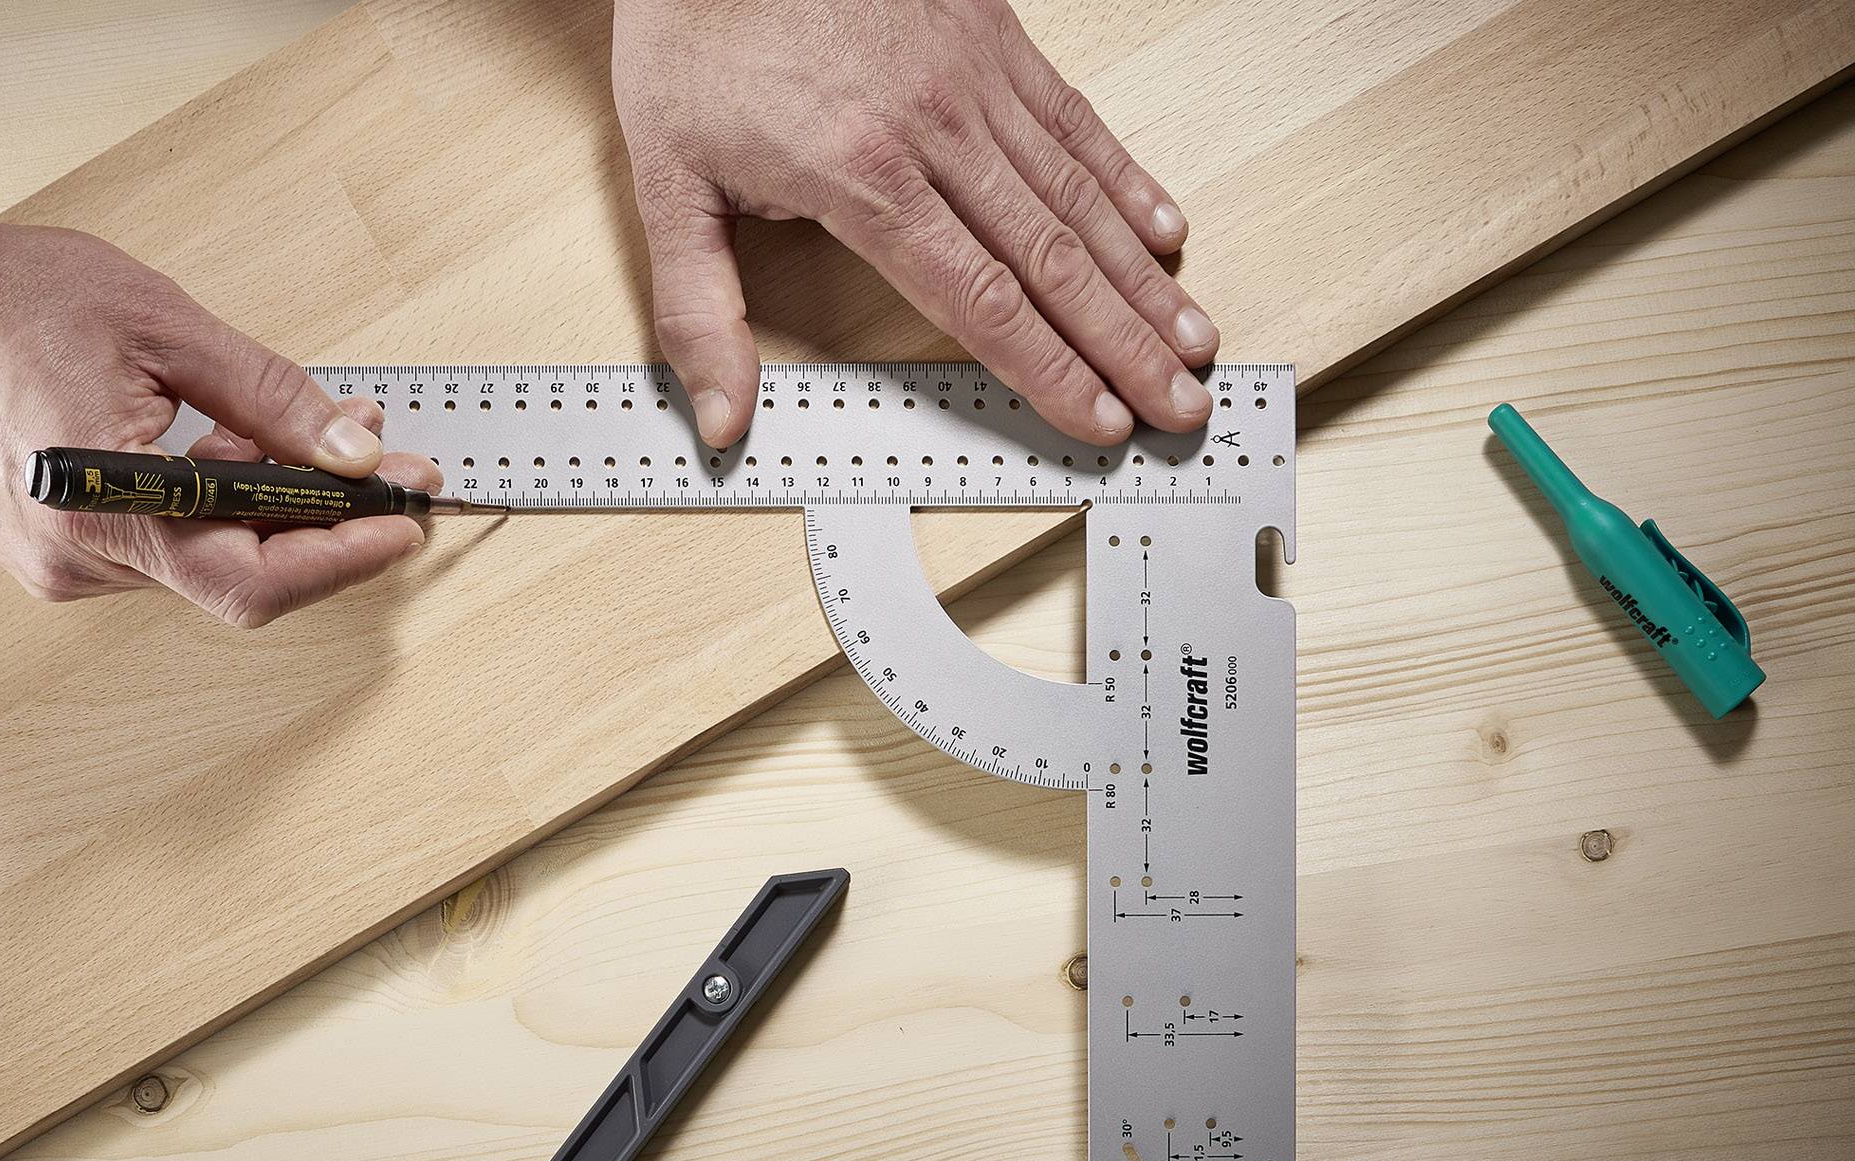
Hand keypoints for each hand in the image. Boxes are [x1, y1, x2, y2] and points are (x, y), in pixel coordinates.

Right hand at [0, 215, 441, 622]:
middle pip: (237, 573)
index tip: (405, 521)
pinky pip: (160, 545)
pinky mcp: (51, 552)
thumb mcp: (162, 326)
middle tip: (388, 471)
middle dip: (322, 521)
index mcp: (102, 506)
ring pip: (201, 559)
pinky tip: (234, 448)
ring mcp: (59, 564)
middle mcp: (76, 559)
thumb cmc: (2, 302)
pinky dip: (211, 505)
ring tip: (316, 436)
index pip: (253, 577)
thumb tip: (354, 448)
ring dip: (267, 506)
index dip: (342, 557)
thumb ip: (267, 397)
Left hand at [611, 0, 1215, 447]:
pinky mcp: (990, 32)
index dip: (1046, 371)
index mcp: (859, 176)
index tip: (1098, 421)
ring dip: (1143, 276)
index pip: (976, 300)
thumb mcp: (666, 181)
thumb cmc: (695, 37)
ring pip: (1077, 195)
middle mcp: (933, 128)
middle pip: (1050, 260)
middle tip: (1180, 407)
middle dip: (1124, 345)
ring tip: (1194, 339)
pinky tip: (1165, 230)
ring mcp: (972, 76)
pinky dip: (1125, 179)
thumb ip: (696, 310)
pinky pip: (1074, 118)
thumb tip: (719, 419)